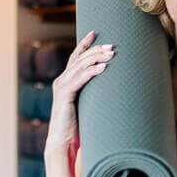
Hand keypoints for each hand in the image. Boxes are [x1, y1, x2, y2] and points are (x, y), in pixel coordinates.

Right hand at [45, 30, 115, 153]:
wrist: (63, 144)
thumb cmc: (77, 128)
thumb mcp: (87, 107)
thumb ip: (94, 96)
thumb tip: (115, 89)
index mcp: (66, 82)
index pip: (75, 58)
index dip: (84, 44)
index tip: (94, 32)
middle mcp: (61, 81)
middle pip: (79, 58)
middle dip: (95, 49)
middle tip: (112, 45)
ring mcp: (61, 87)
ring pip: (80, 66)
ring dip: (96, 57)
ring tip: (111, 53)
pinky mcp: (64, 95)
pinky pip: (79, 79)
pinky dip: (91, 72)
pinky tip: (103, 68)